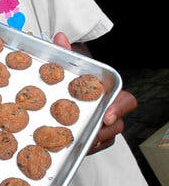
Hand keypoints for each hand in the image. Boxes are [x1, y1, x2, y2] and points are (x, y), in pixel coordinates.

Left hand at [52, 32, 135, 154]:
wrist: (65, 100)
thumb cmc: (73, 83)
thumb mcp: (69, 69)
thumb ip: (66, 53)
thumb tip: (59, 37)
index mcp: (108, 92)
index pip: (126, 100)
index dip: (120, 108)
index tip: (107, 116)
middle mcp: (110, 110)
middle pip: (118, 124)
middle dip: (105, 131)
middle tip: (91, 135)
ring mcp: (105, 126)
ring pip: (108, 137)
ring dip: (95, 140)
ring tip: (82, 142)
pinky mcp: (96, 139)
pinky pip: (97, 146)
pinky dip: (88, 147)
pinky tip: (77, 147)